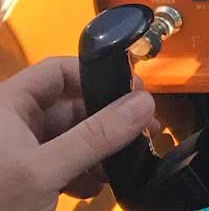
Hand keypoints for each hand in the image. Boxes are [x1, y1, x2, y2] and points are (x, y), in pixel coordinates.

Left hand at [0, 56, 157, 210]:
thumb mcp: (45, 171)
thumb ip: (95, 136)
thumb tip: (145, 102)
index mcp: (7, 106)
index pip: (58, 71)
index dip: (96, 75)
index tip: (134, 92)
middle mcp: (12, 123)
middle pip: (70, 105)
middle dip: (106, 121)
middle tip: (144, 133)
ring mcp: (17, 152)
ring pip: (70, 136)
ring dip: (99, 150)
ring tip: (122, 166)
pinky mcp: (24, 178)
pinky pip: (62, 162)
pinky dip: (83, 171)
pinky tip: (96, 187)